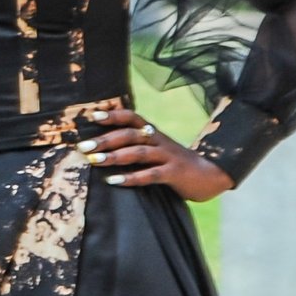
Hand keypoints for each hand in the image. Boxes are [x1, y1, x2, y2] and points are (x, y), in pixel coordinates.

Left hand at [77, 106, 234, 201]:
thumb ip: (135, 143)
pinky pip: (151, 175)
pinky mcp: (175, 174)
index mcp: (154, 133)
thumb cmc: (174, 162)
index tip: (93, 115)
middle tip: (84, 146)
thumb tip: (101, 142)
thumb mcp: (156, 147)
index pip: (133, 118)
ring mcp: (168, 157)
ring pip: (139, 153)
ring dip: (115, 156)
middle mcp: (160, 141)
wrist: (211, 176)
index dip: (114, 115)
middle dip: (106, 139)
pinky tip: (113, 181)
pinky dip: (131, 178)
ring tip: (95, 160)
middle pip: (131, 135)